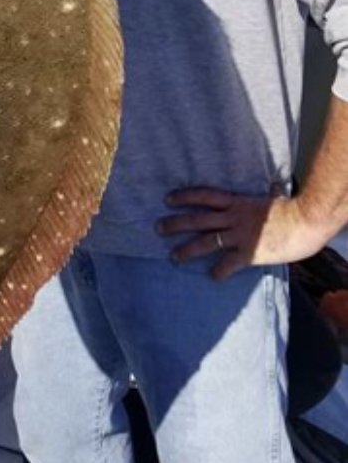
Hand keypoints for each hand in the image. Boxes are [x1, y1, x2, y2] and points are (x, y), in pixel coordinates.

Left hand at [158, 187, 332, 279]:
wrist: (305, 222)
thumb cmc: (292, 209)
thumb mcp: (275, 197)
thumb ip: (270, 192)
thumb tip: (275, 184)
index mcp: (238, 203)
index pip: (205, 196)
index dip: (185, 197)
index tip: (168, 199)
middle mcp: (233, 218)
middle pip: (198, 220)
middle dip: (176, 224)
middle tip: (158, 228)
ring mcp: (239, 235)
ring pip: (206, 242)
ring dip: (188, 250)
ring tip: (173, 257)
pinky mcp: (249, 253)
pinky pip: (229, 264)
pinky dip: (219, 272)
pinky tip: (212, 277)